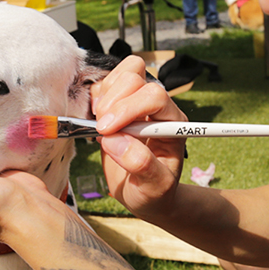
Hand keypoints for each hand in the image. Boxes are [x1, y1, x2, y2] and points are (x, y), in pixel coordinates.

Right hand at [90, 56, 186, 221]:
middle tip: (103, 131)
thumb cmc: (153, 192)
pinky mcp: (118, 106)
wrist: (143, 195)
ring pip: (121, 74)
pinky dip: (95, 99)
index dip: (128, 109)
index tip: (107, 132)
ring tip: (102, 128)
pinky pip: (105, 85)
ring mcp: (137, 103)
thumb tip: (115, 140)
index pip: (155, 96)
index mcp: (173, 123)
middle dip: (114, 102)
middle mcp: (157, 107)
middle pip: (136, 76)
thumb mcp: (154, 187)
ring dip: (105, 98)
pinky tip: (97, 124)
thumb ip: (141, 163)